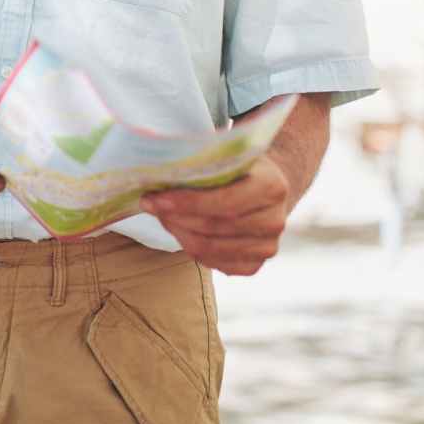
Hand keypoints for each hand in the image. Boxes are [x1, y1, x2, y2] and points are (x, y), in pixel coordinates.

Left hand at [138, 158, 290, 275]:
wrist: (265, 191)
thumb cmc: (239, 169)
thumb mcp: (228, 157)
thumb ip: (202, 166)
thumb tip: (157, 174)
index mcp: (272, 187)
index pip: (225, 202)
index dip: (187, 202)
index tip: (156, 196)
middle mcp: (275, 221)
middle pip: (211, 227)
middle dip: (174, 216)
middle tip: (149, 204)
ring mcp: (267, 248)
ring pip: (206, 248)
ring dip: (176, 231)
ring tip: (161, 215)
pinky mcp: (254, 266)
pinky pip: (210, 263)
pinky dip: (188, 246)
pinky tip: (179, 229)